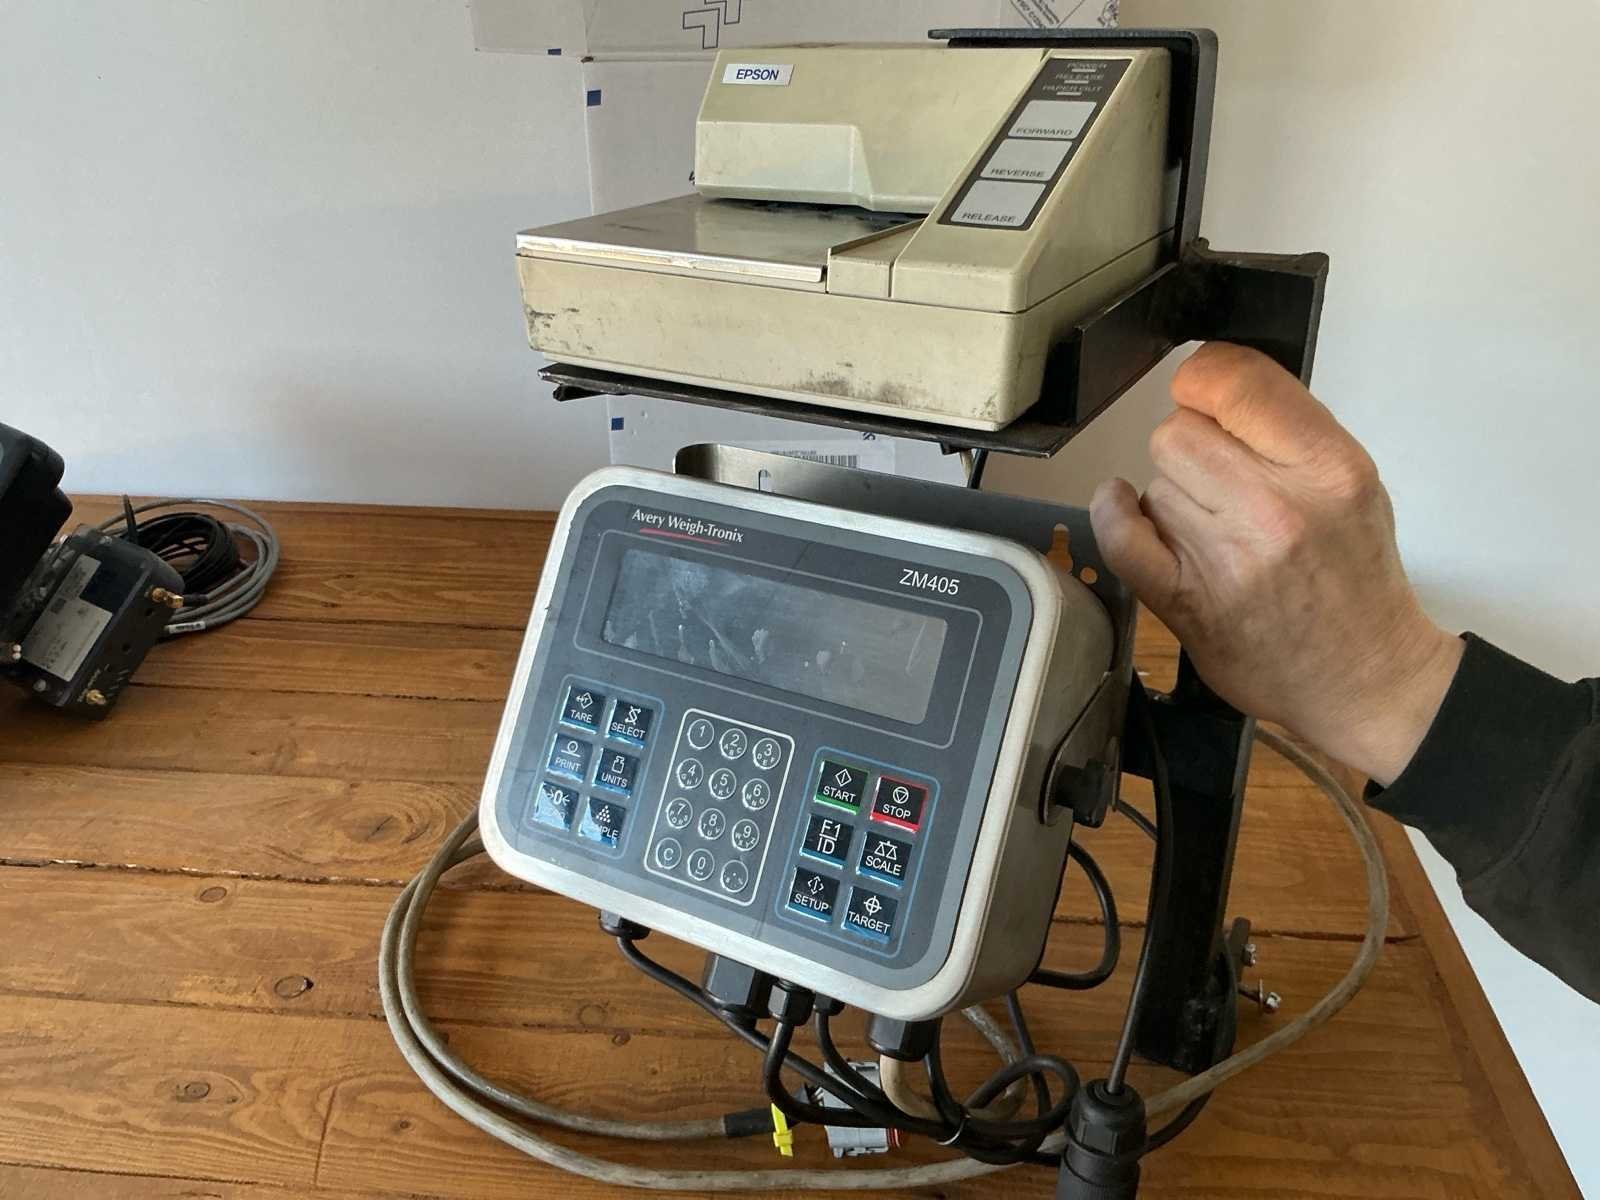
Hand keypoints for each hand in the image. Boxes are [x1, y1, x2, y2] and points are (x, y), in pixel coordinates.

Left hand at [1089, 342, 1462, 784]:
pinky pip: (1120, 536)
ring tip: (1214, 529)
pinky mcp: (1184, 602)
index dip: (1206, 381)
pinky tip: (1128, 513)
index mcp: (1327, 469)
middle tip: (1220, 481)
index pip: (1236, 383)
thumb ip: (1289, 431)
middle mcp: (1276, 508)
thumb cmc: (1356, 577)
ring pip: (1155, 483)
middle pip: (1179, 433)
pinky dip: (1115, 517)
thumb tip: (1212, 386)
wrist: (1363, 677)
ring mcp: (1226, 558)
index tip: (1204, 395)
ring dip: (1173, 497)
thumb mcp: (1354, 483)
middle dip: (1192, 449)